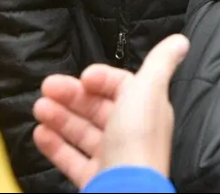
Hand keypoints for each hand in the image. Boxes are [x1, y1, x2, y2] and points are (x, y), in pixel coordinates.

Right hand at [33, 34, 189, 188]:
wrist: (125, 191)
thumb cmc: (137, 139)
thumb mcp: (149, 90)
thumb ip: (160, 63)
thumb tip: (180, 40)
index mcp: (146, 108)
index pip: (122, 86)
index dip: (101, 79)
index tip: (82, 77)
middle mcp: (130, 132)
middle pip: (98, 108)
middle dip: (72, 95)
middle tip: (47, 88)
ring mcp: (112, 156)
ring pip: (82, 132)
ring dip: (60, 117)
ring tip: (39, 108)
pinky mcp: (94, 177)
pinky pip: (72, 159)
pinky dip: (55, 145)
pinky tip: (40, 133)